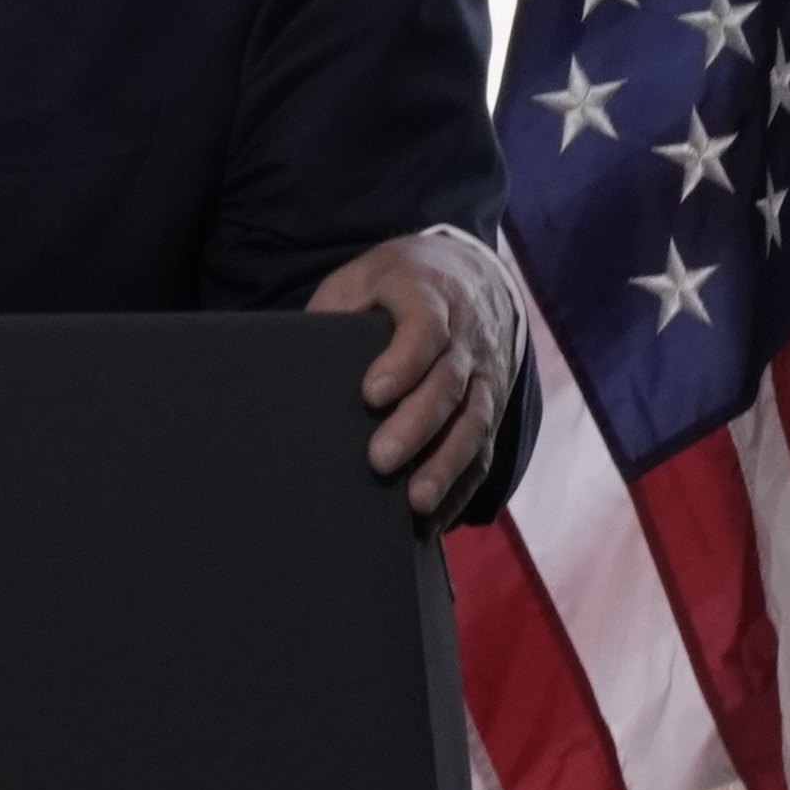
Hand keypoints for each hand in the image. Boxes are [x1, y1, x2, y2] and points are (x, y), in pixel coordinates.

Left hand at [309, 232, 519, 525]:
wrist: (473, 273)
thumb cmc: (401, 281)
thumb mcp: (363, 276)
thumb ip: (336, 312)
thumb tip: (295, 361)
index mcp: (431, 296)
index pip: (424, 329)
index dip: (402, 362)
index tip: (371, 394)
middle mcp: (466, 337)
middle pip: (447, 385)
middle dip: (416, 426)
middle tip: (379, 460)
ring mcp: (486, 373)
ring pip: (474, 422)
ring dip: (446, 465)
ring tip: (415, 502)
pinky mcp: (494, 404)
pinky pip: (485, 448)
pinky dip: (462, 484)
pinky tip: (436, 516)